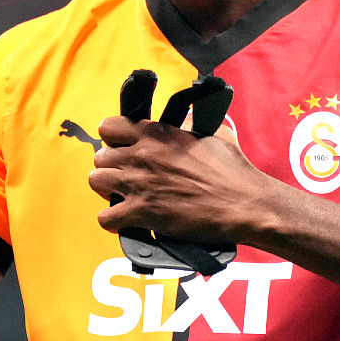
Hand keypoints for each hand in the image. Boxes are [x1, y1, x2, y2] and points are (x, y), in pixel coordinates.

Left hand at [88, 117, 274, 244]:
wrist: (243, 203)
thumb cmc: (232, 169)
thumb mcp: (212, 131)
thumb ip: (190, 123)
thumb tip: (184, 119)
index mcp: (157, 133)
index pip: (109, 127)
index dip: (113, 139)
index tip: (122, 147)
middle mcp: (142, 155)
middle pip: (99, 157)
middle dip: (110, 167)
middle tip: (126, 177)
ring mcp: (140, 183)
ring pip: (96, 182)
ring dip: (108, 191)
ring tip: (123, 197)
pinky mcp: (142, 212)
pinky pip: (105, 218)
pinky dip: (113, 222)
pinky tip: (127, 220)